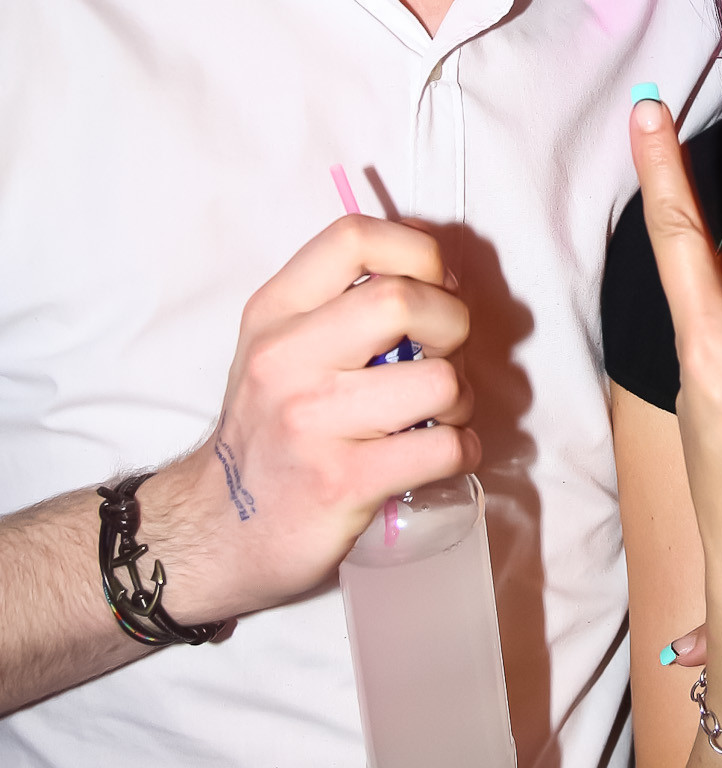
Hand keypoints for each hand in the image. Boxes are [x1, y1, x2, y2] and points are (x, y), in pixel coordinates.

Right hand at [140, 217, 475, 624]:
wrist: (216, 530)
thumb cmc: (267, 431)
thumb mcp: (279, 347)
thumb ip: (341, 302)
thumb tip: (433, 264)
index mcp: (275, 312)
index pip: (354, 238)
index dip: (417, 251)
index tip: (434, 285)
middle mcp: (286, 358)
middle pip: (403, 299)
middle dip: (453, 325)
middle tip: (443, 355)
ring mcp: (313, 422)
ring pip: (438, 380)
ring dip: (460, 398)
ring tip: (436, 415)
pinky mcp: (343, 482)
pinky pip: (444, 447)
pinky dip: (460, 449)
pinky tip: (437, 453)